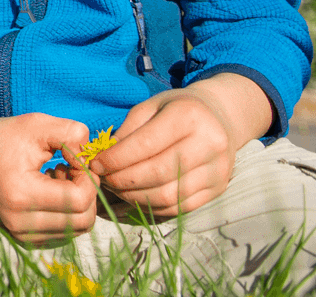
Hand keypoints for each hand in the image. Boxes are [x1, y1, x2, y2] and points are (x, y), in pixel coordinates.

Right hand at [0, 107, 98, 245]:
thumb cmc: (6, 136)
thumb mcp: (38, 123)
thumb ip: (72, 134)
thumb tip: (90, 161)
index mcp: (21, 193)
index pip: (79, 199)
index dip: (88, 177)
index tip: (76, 158)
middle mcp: (19, 220)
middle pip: (83, 220)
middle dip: (87, 192)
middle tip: (70, 168)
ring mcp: (20, 232)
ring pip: (77, 228)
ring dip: (79, 203)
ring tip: (60, 179)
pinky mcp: (24, 237)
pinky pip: (65, 232)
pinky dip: (68, 212)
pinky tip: (53, 191)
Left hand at [86, 74, 271, 216]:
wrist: (220, 118)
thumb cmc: (176, 110)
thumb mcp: (150, 107)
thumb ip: (127, 132)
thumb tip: (103, 161)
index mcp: (188, 116)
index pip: (145, 145)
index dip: (115, 159)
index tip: (96, 165)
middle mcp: (209, 144)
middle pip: (156, 173)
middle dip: (122, 181)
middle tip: (104, 179)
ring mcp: (217, 170)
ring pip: (167, 196)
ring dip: (134, 197)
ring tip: (117, 188)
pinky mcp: (217, 189)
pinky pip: (178, 207)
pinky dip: (152, 206)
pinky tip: (136, 196)